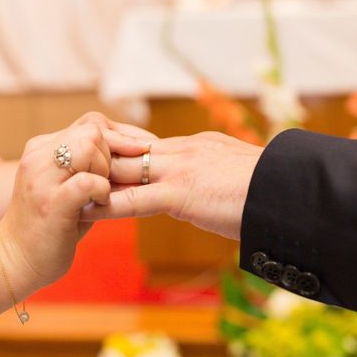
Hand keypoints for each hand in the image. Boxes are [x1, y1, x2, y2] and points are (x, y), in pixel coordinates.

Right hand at [0, 122, 148, 295]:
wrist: (15, 261)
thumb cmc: (52, 225)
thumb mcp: (70, 186)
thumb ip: (92, 165)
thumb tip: (138, 150)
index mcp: (41, 148)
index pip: (91, 122)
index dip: (121, 136)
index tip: (141, 152)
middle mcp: (38, 156)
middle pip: (92, 131)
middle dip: (112, 156)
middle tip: (109, 183)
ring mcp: (41, 179)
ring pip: (89, 148)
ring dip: (105, 171)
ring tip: (100, 194)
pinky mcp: (51, 203)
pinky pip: (88, 181)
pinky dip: (102, 191)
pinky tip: (100, 204)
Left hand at [81, 131, 263, 239]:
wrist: (290, 190)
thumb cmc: (271, 188)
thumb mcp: (236, 174)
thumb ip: (215, 176)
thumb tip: (208, 187)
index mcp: (195, 146)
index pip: (146, 145)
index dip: (118, 152)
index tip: (95, 156)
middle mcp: (181, 150)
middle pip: (126, 150)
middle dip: (96, 158)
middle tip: (66, 166)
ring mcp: (179, 169)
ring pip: (123, 170)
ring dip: (93, 179)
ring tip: (65, 187)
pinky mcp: (180, 192)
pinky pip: (132, 200)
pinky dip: (106, 205)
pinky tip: (85, 211)